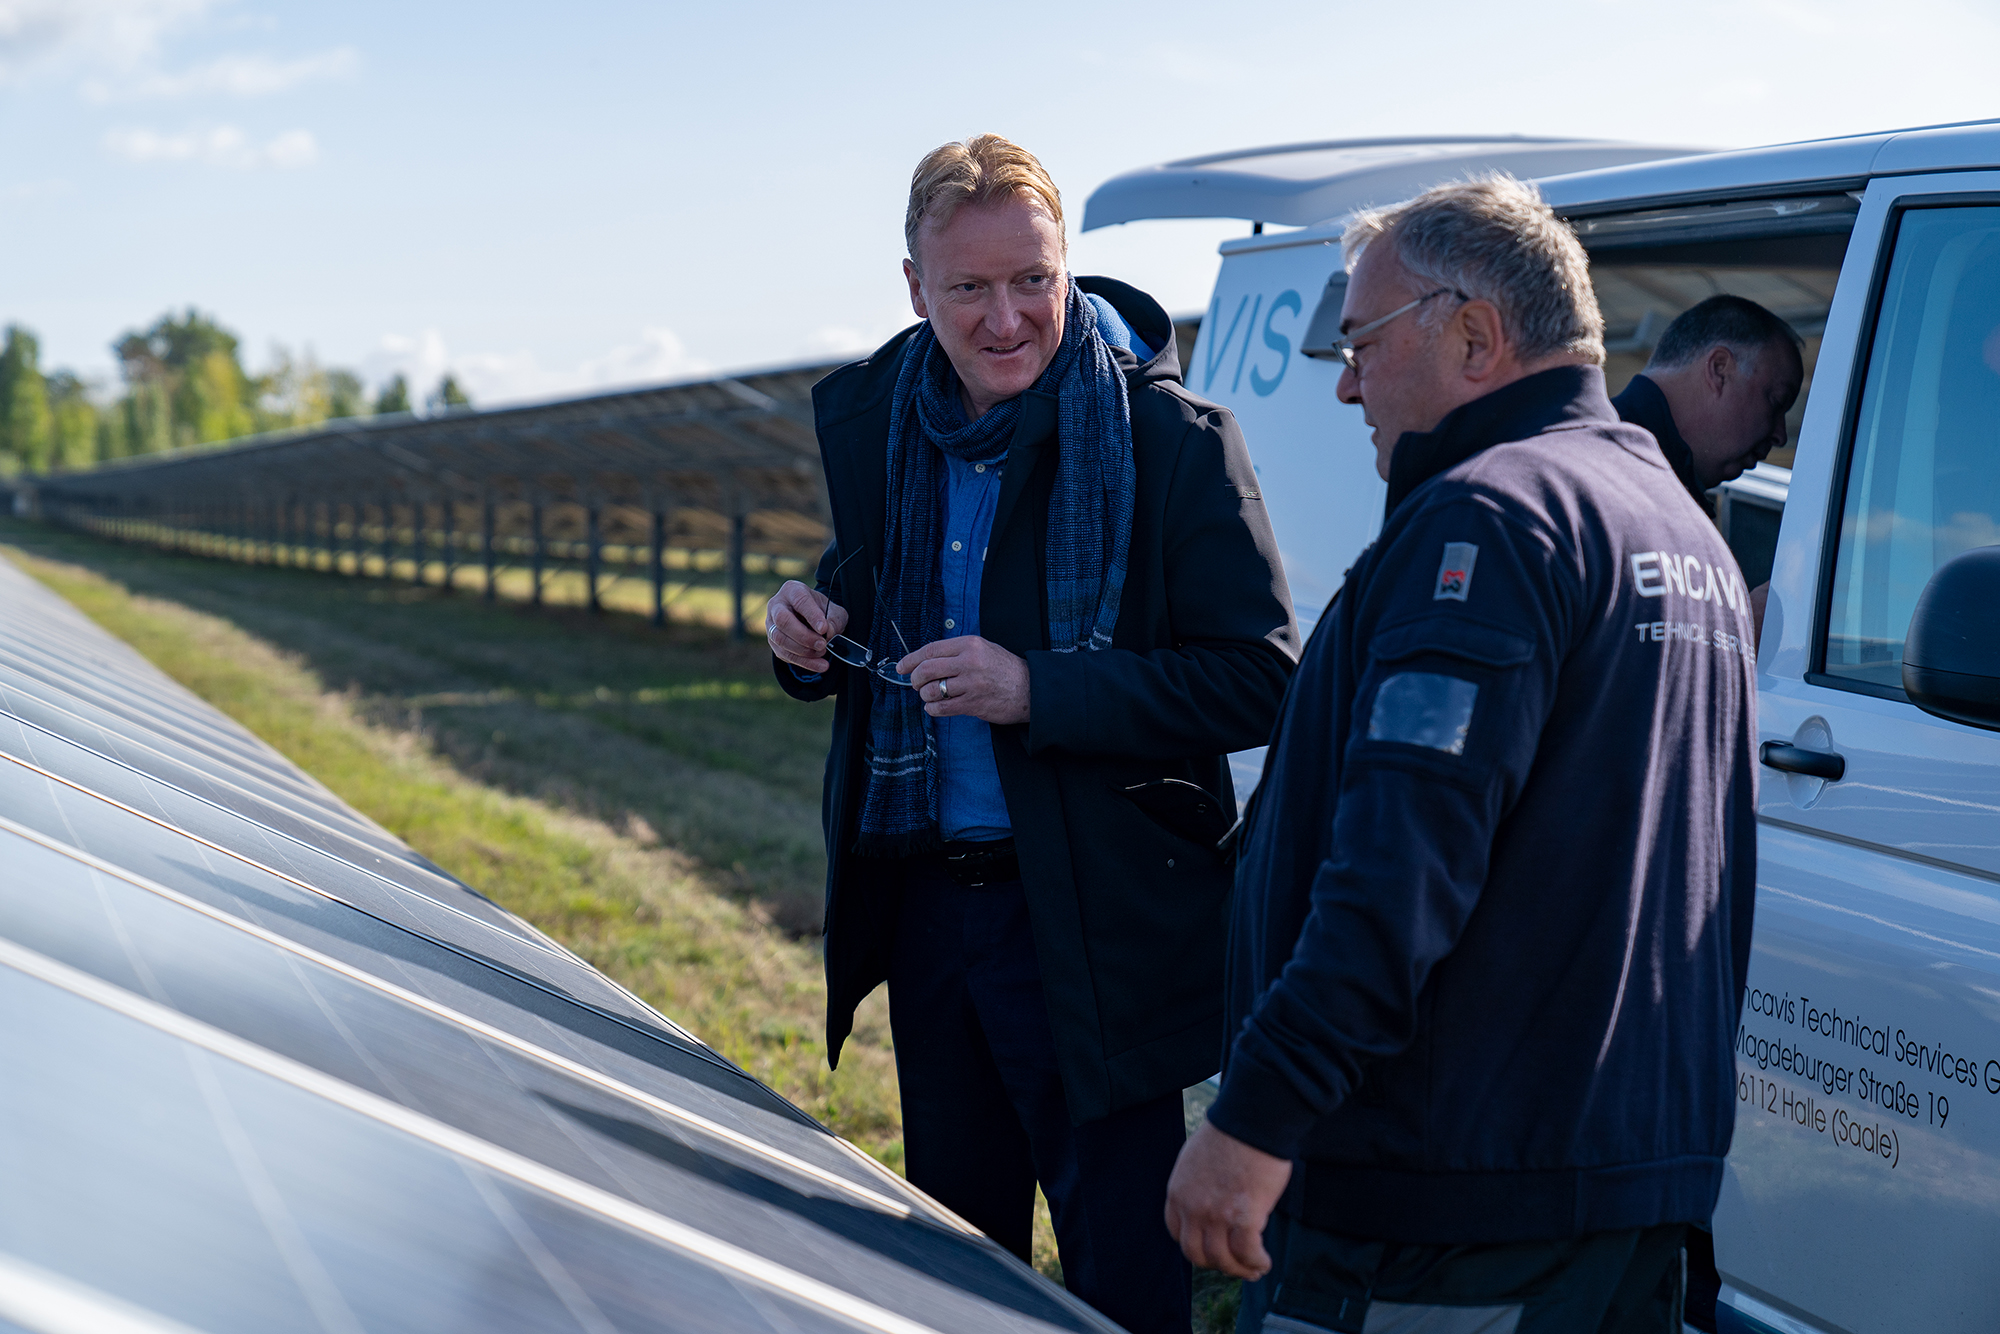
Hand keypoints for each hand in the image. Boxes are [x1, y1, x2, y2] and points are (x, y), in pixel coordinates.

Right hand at [767, 580, 848, 673]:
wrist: (811, 620)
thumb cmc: (823, 611)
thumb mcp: (835, 611)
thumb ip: (835, 619)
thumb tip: (828, 633)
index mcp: (792, 590)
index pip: (800, 601)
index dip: (812, 615)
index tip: (824, 629)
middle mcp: (777, 605)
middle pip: (783, 620)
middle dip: (804, 636)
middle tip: (822, 645)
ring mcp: (771, 624)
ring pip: (780, 639)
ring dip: (803, 650)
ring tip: (822, 653)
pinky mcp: (773, 642)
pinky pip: (784, 654)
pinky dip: (803, 662)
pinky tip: (819, 665)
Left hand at [898, 636, 1029, 724]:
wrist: (1030, 689)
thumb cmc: (1005, 669)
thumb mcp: (984, 649)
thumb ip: (957, 651)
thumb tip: (926, 660)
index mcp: (970, 645)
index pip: (931, 650)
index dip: (911, 659)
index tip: (902, 667)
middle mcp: (969, 662)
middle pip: (927, 670)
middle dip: (915, 679)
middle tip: (916, 684)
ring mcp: (971, 684)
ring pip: (932, 691)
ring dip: (925, 696)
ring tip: (931, 696)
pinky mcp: (973, 704)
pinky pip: (941, 708)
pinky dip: (933, 709)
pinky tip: (937, 707)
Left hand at [1164, 1120, 1292, 1280]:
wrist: (1250, 1121)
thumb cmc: (1230, 1134)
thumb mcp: (1195, 1160)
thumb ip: (1196, 1186)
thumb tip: (1210, 1204)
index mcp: (1178, 1192)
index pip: (1177, 1233)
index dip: (1196, 1245)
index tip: (1211, 1247)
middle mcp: (1192, 1208)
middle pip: (1197, 1253)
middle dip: (1216, 1263)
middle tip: (1234, 1264)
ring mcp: (1216, 1215)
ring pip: (1223, 1259)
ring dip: (1240, 1269)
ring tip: (1255, 1267)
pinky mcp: (1244, 1217)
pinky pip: (1247, 1253)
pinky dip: (1256, 1262)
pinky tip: (1264, 1261)